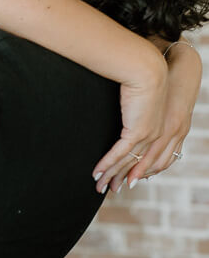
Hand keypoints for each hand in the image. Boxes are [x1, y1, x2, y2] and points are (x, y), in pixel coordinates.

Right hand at [92, 58, 167, 192]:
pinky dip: (107, 163)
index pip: (149, 158)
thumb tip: (126, 110)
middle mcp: (157, 136)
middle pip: (138, 165)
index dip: (136, 171)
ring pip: (128, 162)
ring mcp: (149, 135)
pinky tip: (97, 172)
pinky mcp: (138, 130)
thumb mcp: (142, 97)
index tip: (123, 180)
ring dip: (111, 175)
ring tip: (99, 185)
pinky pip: (120, 152)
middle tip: (110, 189)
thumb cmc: (142, 77)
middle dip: (122, 178)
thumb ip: (136, 107)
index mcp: (161, 130)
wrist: (146, 68)